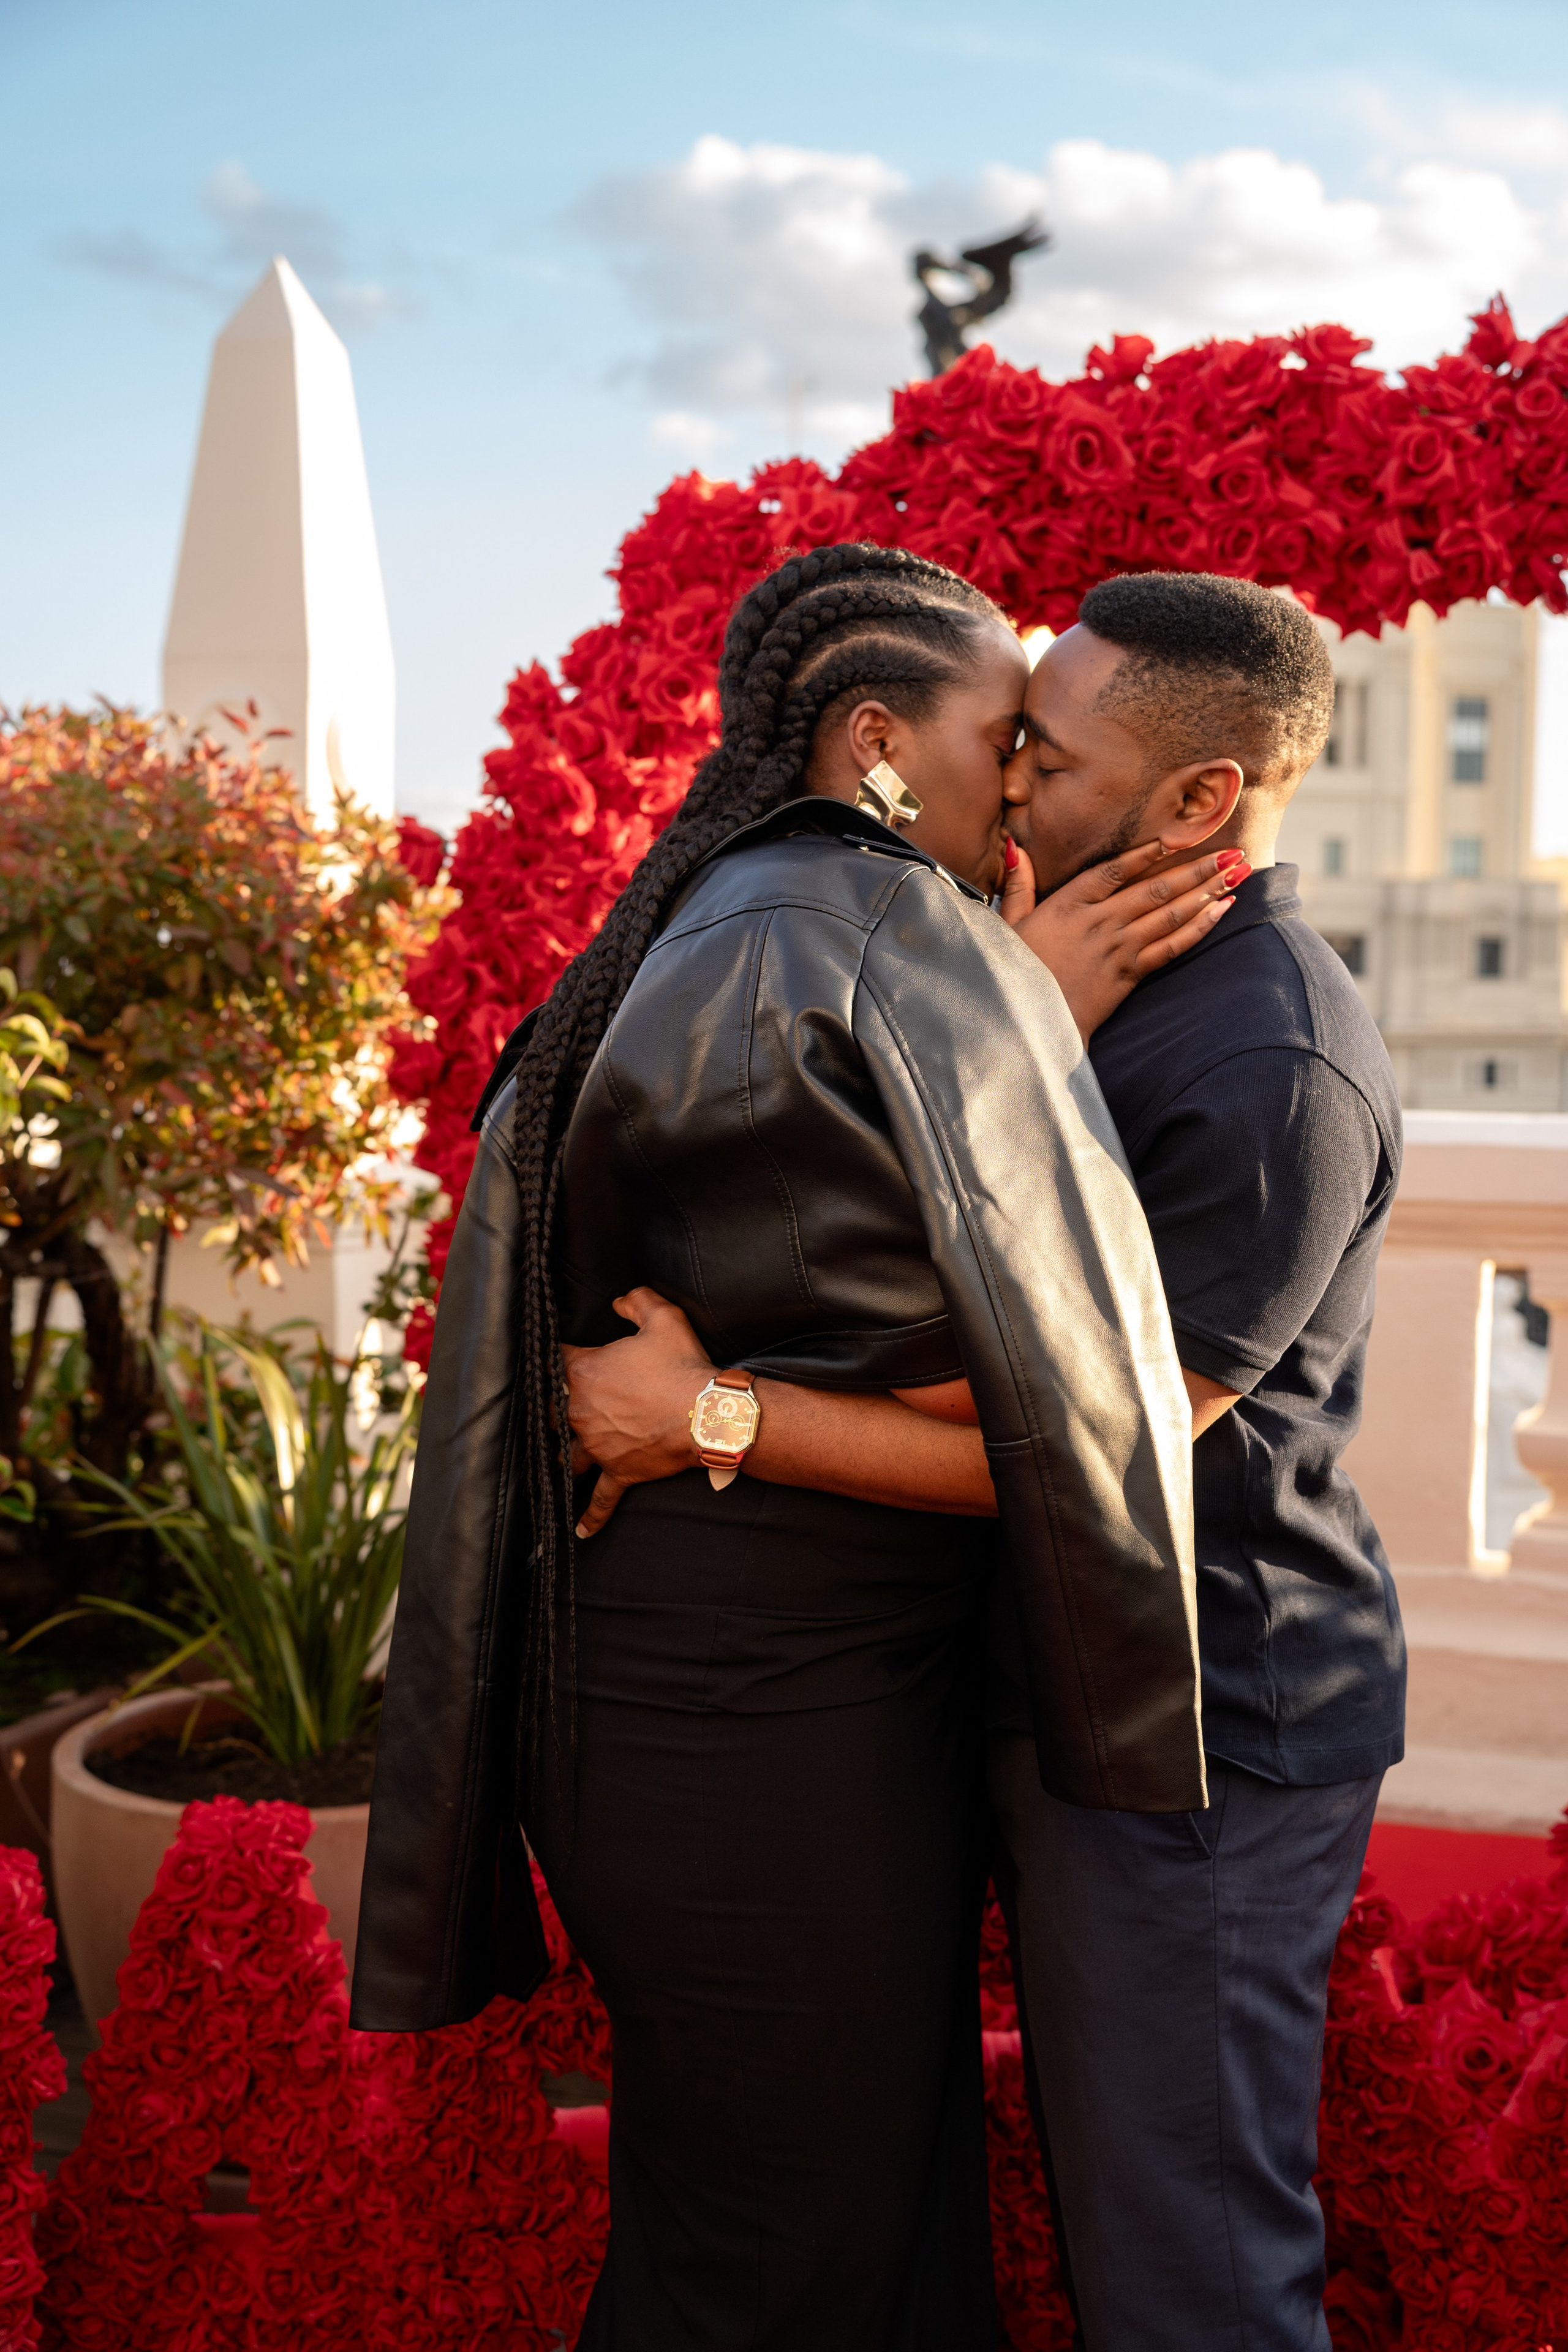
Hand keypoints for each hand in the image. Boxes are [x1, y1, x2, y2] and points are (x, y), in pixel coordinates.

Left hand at [561, 1287, 712, 1538]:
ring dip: (560, 1456)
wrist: (708, 1414)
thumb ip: (637, 1301)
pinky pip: (601, 1498)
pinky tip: (579, 1530)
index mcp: (585, 1373)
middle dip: (548, 1406)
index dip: (553, 1354)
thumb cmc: (683, 1366)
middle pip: (550, 1410)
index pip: (555, 1359)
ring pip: (566, 1455)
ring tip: (553, 1461)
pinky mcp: (619, 1472)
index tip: (551, 1353)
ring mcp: (598, 1446)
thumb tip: (619, 1300)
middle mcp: (582, 1412)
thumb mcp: (664, 1318)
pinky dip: (591, 1515)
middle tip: (548, 1405)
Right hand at [1001, 838, 1247, 1039]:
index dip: (1146, 852)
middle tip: (1231, 850)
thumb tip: (1015, 845)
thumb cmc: (1016, 972)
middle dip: (1197, 867)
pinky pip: (1172, 946)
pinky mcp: (1130, 973)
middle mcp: (1099, 921)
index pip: (1114, 870)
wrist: (1031, 1022)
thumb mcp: (1008, 923)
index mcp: (1069, 903)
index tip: (1175, 837)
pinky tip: (1222, 909)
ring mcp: (1118, 947)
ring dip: (1207, 890)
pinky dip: (1200, 926)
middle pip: (1156, 888)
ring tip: (1236, 872)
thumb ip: (1018, 883)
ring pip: (1171, 912)